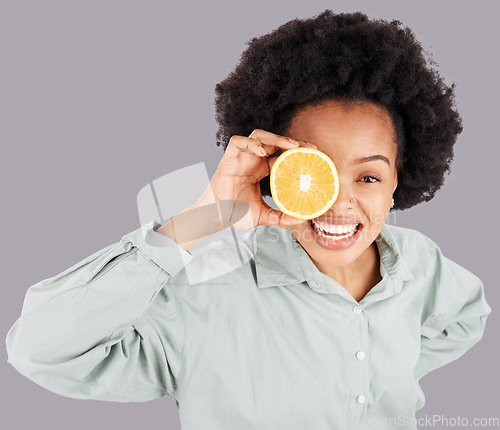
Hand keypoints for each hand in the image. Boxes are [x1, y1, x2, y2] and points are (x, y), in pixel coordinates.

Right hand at [198, 129, 316, 229]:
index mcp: (260, 171)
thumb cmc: (235, 214)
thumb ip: (280, 217)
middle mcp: (252, 161)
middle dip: (292, 142)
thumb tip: (301, 219)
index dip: (297, 152)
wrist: (216, 218)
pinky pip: (238, 141)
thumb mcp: (263, 216)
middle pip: (274, 142)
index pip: (281, 155)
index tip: (314, 155)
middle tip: (309, 148)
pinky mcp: (228, 158)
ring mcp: (241, 158)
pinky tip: (262, 152)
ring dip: (275, 137)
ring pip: (259, 136)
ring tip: (291, 146)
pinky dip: (251, 143)